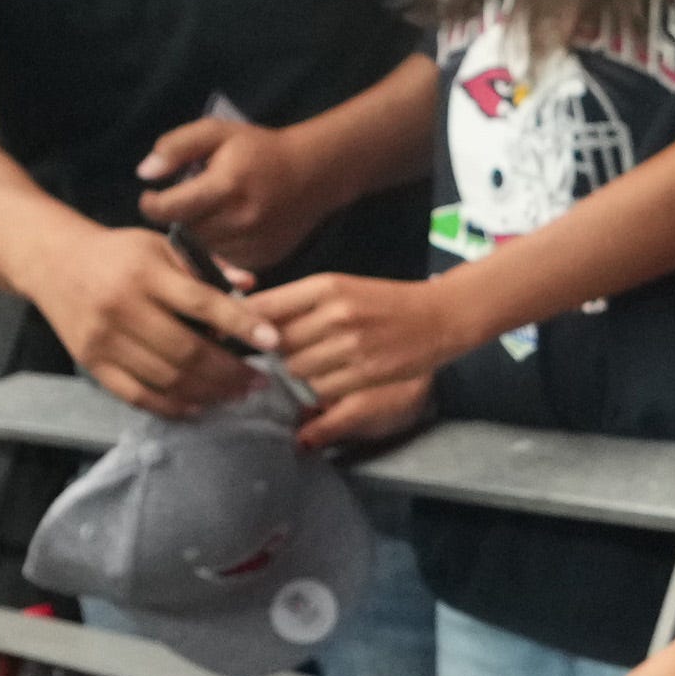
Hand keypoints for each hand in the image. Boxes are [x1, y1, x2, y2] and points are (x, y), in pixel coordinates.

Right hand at [26, 215, 269, 418]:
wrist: (53, 262)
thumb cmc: (118, 254)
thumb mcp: (159, 245)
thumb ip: (205, 265)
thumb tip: (251, 286)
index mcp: (145, 272)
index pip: (201, 302)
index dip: (240, 325)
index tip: (272, 341)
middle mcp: (122, 307)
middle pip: (187, 351)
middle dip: (230, 372)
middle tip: (258, 381)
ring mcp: (104, 339)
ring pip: (166, 379)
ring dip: (209, 392)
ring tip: (235, 393)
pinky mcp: (91, 363)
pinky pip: (137, 395)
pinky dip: (172, 406)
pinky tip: (198, 405)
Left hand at [135, 106, 315, 271]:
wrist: (315, 173)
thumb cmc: (260, 150)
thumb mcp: (217, 133)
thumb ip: (175, 147)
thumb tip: (145, 173)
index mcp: (226, 185)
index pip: (170, 208)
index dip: (151, 205)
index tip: (150, 197)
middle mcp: (241, 219)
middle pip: (185, 230)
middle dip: (179, 215)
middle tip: (188, 199)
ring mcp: (254, 243)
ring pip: (203, 248)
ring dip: (198, 232)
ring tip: (212, 210)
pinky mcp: (263, 259)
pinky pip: (224, 259)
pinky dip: (219, 245)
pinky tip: (230, 225)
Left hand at [249, 271, 464, 448]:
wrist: (439, 317)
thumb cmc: (384, 302)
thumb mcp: (340, 289)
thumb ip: (297, 303)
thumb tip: (250, 321)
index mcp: (325, 286)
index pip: (263, 307)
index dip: (242, 323)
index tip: (235, 333)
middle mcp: (335, 314)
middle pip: (276, 344)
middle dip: (275, 352)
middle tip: (284, 353)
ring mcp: (351, 345)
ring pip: (296, 370)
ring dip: (298, 373)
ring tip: (316, 364)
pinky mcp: (365, 373)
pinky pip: (320, 390)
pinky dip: (320, 389)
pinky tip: (334, 377)